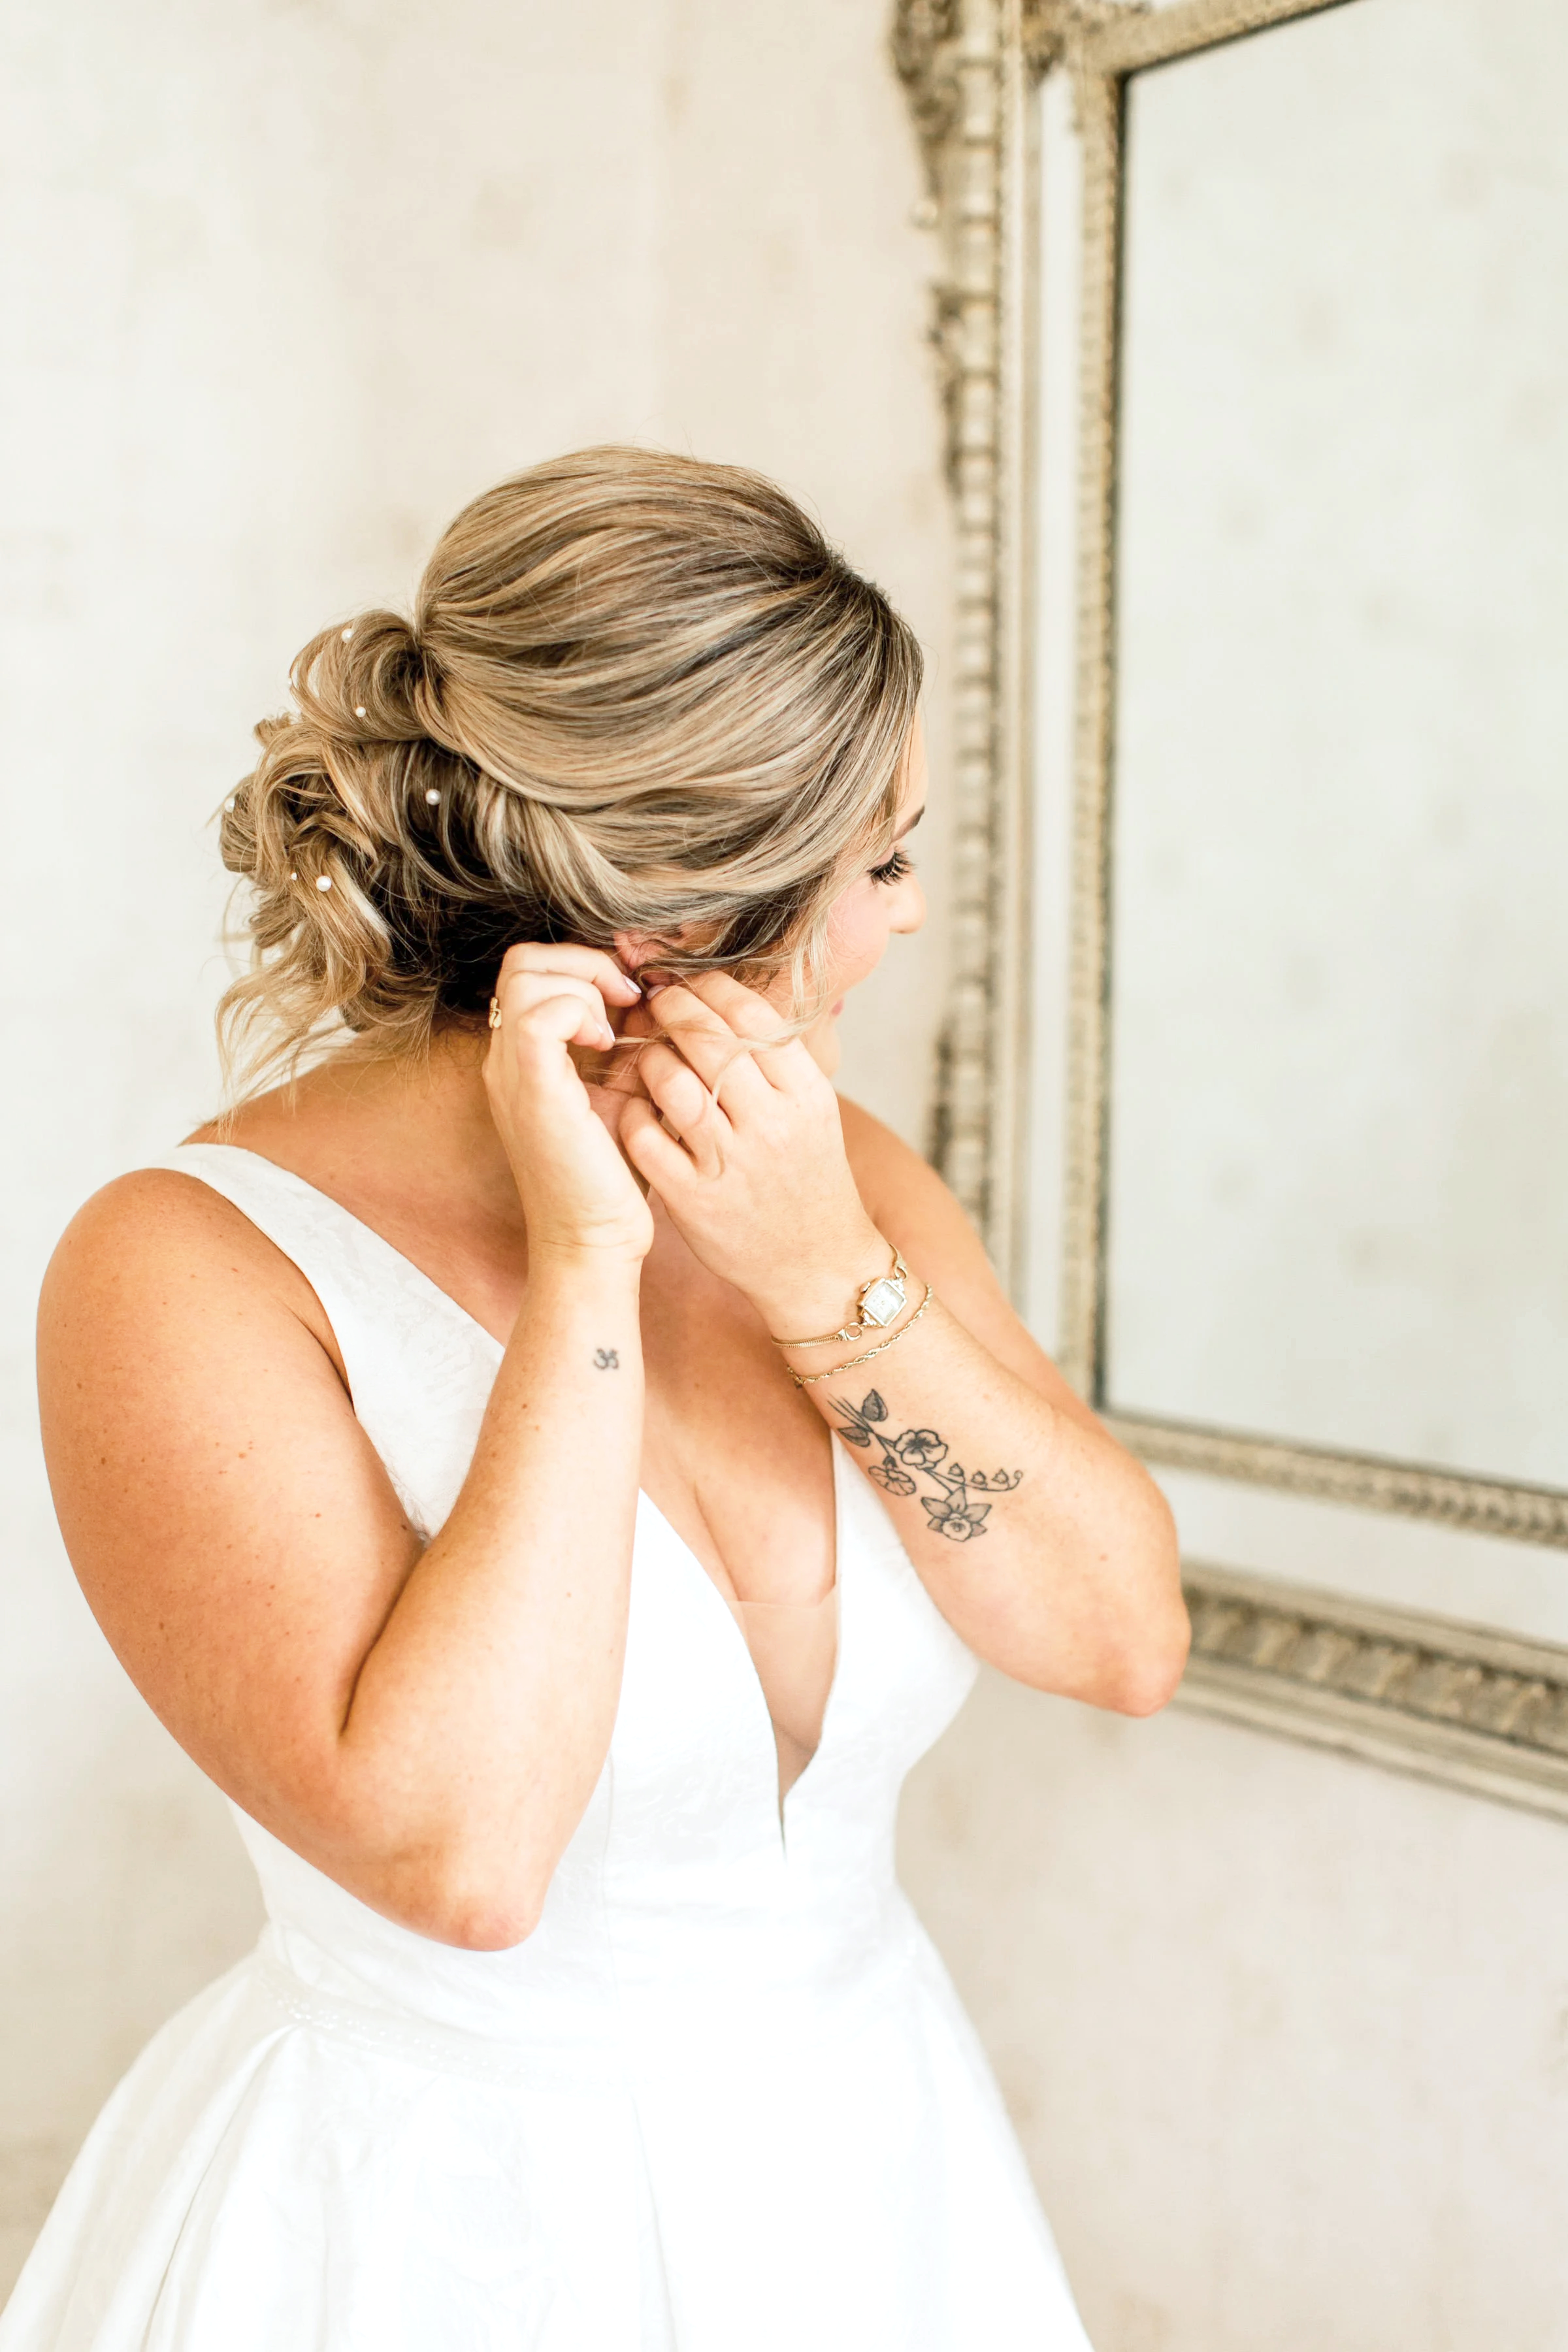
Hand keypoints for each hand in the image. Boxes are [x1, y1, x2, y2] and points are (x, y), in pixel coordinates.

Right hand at [483, 944, 652, 1261]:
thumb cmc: (614, 1179)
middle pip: (522, 961)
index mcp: (526, 1060)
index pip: (535, 972)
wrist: (594, 1244)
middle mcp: (508, 1060)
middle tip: (628, 1000)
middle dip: (584, 963)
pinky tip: (607, 1049)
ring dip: (583, 984)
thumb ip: (632, 1044)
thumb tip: (659, 996)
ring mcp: (513, 1073)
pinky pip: (539, 1015)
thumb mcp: (627, 1093)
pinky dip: (579, 1013)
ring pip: (524, 975)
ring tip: (617, 1028)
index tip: (634, 996)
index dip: (587, 965)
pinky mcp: (532, 1091)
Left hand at [615, 973, 884, 1327]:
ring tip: (645, 1056)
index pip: (751, 1016)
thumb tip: (726, 999)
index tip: (689, 982)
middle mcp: (772, 1125)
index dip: (711, 987)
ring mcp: (731, 1164)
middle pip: (707, 1041)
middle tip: (656, 1003)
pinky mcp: (694, 1200)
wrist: (816, 1264)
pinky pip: (645, 1138)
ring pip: (671, 1084)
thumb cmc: (808, 1177)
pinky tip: (634, 1107)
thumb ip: (776, 1061)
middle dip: (672, 1010)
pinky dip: (631, 1114)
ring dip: (648, 1059)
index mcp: (807, 1094)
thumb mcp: (813, 1112)